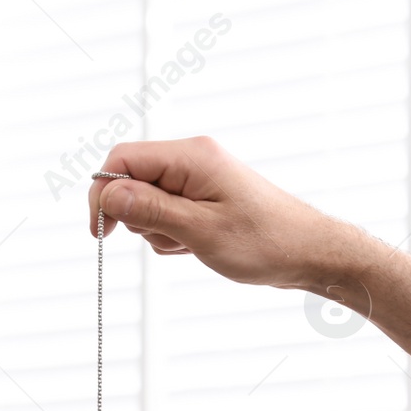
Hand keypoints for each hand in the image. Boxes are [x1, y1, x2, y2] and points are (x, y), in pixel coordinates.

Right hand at [87, 135, 359, 292]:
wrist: (308, 254)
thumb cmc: (264, 242)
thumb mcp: (200, 232)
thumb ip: (151, 210)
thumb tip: (107, 194)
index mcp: (191, 157)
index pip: (122, 159)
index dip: (104, 193)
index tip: (101, 232)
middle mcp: (193, 159)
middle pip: (132, 180)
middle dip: (138, 217)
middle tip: (170, 239)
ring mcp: (199, 178)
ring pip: (148, 201)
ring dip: (157, 230)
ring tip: (192, 244)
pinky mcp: (204, 197)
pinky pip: (168, 213)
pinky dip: (173, 234)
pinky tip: (199, 245)